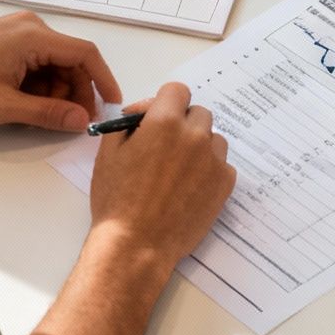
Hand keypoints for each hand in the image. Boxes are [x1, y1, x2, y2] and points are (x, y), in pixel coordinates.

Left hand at [0, 11, 119, 130]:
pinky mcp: (6, 39)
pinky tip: (25, 103)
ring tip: (40, 115)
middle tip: (72, 121)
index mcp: (34, 36)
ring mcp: (17, 31)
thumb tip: (82, 121)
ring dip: (54, 89)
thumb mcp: (4, 106)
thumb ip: (48, 114)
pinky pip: (35, 61)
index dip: (103, 79)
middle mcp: (30, 26)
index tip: (111, 102)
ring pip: (52, 62)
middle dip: (75, 91)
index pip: (85, 54)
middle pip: (69, 59)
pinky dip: (37, 83)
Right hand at [88, 82, 236, 272]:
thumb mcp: (109, 153)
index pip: (177, 91)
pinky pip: (222, 164)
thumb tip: (140, 115)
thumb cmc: (116, 199)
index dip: (164, 102)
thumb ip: (127, 124)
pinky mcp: (225, 183)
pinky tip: (190, 186)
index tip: (154, 118)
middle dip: (182, 123)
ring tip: (177, 168)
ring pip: (213, 138)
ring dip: (198, 145)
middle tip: (164, 145)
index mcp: (164, 122)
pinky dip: (209, 169)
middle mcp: (194, 135)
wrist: (136, 244)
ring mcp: (214, 160)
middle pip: (198, 113)